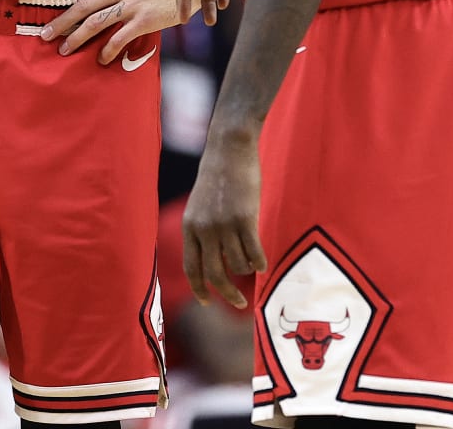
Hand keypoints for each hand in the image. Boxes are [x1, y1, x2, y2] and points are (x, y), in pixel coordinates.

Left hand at [40, 0, 177, 63]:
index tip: (51, 7)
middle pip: (83, 4)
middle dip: (61, 20)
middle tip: (45, 34)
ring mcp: (131, 4)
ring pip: (95, 22)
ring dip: (76, 37)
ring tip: (64, 50)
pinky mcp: (143, 20)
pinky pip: (119, 38)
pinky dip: (107, 50)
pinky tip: (101, 59)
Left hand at [182, 128, 266, 308]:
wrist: (229, 149)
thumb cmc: (217, 176)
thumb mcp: (200, 206)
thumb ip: (203, 231)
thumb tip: (215, 261)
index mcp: (189, 226)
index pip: (191, 268)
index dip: (199, 289)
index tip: (207, 303)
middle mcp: (204, 229)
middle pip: (215, 274)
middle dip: (227, 294)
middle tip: (239, 303)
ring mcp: (225, 225)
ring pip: (237, 265)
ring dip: (246, 270)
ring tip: (253, 265)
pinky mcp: (245, 218)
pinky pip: (254, 252)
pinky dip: (259, 262)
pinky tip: (263, 263)